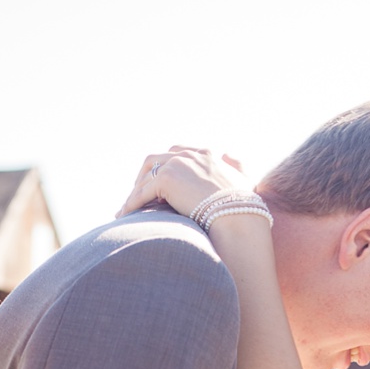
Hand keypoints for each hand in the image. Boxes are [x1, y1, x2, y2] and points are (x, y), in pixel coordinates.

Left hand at [116, 147, 251, 222]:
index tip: (158, 182)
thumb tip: (227, 154)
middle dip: (144, 176)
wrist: (237, 215)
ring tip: (127, 209)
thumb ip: (236, 163)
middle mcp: (189, 155)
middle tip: (137, 194)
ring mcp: (177, 164)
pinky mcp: (166, 179)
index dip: (165, 166)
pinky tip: (126, 216)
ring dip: (135, 192)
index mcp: (206, 154)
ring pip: (146, 176)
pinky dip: (132, 203)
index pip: (177, 152)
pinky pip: (142, 192)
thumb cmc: (244, 205)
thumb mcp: (243, 178)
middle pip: (156, 159)